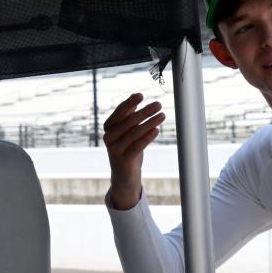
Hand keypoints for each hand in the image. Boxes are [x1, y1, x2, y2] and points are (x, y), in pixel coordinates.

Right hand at [102, 93, 164, 209]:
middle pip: (128, 121)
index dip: (129, 103)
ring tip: (162, 115)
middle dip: (144, 111)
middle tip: (158, 104)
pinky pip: (137, 146)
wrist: (124, 177)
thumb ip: (129, 116)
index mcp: (109, 128)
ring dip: (150, 122)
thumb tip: (135, 96)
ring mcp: (115, 150)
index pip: (119, 112)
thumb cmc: (128, 150)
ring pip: (134, 133)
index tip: (141, 95)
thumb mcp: (128, 132)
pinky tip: (156, 130)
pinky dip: (147, 137)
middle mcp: (109, 138)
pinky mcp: (123, 160)